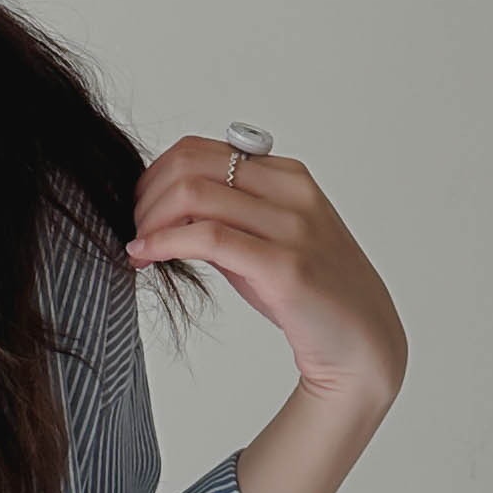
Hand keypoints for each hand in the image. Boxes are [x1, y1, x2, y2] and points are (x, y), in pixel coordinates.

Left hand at [126, 138, 405, 412]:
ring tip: (138, 247)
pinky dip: (164, 243)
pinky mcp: (285, 266)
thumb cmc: (310, 292)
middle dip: (146, 195)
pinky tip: (146, 257)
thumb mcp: (267, 239)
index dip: (155, 175)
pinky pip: (208, 237)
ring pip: (194, 194)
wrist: (361, 342)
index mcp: (288, 176)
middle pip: (191, 165)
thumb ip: (226, 214)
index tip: (139, 207)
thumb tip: (164, 205)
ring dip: (150, 220)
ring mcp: (292, 227)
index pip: (200, 150)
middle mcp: (292, 193)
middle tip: (132, 226)